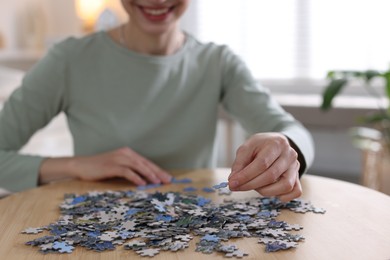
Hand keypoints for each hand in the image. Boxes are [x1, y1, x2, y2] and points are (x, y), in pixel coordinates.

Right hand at [39, 147, 171, 185]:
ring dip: (149, 174)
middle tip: (167, 181)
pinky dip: (136, 177)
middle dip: (157, 172)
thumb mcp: (117, 167)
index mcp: (128, 153)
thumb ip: (130, 170)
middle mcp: (125, 153)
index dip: (158, 170)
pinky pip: (127, 171)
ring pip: (138, 166)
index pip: (146, 162)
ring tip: (157, 182)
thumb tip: (145, 180)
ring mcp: (118, 158)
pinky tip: (142, 183)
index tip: (167, 178)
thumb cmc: (100, 169)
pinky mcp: (111, 166)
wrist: (81, 165)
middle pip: (145, 163)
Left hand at [228, 133, 301, 201]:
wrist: (276, 143)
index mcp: (276, 144)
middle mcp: (290, 155)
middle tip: (236, 187)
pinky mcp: (298, 177)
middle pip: (271, 176)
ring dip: (266, 191)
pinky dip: (283, 196)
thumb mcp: (247, 147)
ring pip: (285, 186)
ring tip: (254, 186)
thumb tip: (234, 180)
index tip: (232, 183)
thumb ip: (240, 162)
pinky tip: (271, 191)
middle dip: (251, 185)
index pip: (262, 163)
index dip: (246, 175)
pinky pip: (296, 191)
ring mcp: (296, 167)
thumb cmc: (260, 146)